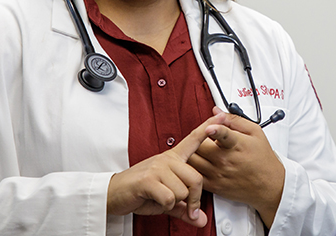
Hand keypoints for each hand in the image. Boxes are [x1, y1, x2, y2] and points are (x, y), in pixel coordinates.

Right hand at [107, 112, 226, 226]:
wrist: (113, 194)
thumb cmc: (140, 193)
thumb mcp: (167, 201)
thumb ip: (186, 208)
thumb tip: (202, 220)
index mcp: (173, 158)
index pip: (194, 140)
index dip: (208, 127)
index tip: (221, 116)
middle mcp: (167, 159)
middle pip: (196, 179)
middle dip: (192, 198)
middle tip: (182, 205)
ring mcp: (158, 167)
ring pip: (182, 191)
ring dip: (173, 202)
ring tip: (159, 197)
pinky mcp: (148, 179)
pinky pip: (169, 198)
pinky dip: (164, 206)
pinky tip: (154, 200)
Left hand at [188, 107, 285, 227]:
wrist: (268, 185)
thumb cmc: (262, 158)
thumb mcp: (255, 132)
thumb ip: (234, 119)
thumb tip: (216, 111)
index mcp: (236, 145)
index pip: (224, 135)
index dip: (215, 130)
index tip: (209, 127)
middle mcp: (225, 160)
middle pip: (199, 145)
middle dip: (196, 137)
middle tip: (199, 136)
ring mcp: (217, 173)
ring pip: (192, 159)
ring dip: (191, 151)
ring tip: (197, 148)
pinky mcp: (213, 186)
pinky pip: (193, 175)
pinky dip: (191, 167)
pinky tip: (197, 162)